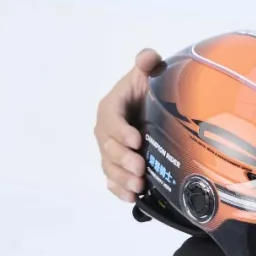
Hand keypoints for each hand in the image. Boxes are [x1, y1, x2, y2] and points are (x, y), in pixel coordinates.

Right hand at [94, 48, 162, 200]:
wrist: (150, 109)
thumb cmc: (146, 90)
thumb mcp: (147, 74)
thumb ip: (147, 64)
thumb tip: (148, 57)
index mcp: (111, 108)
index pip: (111, 120)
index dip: (121, 131)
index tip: (136, 140)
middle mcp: (105, 132)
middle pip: (108, 148)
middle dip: (122, 160)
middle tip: (140, 168)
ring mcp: (109, 151)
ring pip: (109, 167)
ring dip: (122, 179)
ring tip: (138, 186)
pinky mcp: (115, 166)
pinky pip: (112, 180)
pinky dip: (119, 190)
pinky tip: (131, 198)